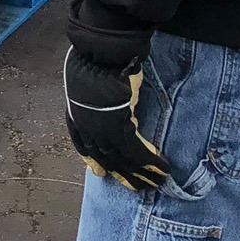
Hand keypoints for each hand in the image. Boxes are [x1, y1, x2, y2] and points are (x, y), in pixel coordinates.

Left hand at [63, 47, 169, 191]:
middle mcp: (86, 128)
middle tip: (139, 186)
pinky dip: (152, 162)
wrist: (101, 54)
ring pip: (124, 160)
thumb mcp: (87, 84)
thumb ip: (94, 100)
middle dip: (124, 175)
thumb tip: (107, 103)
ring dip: (142, 174)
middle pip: (106, 159)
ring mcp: (101, 130)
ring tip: (157, 182)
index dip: (93, 161)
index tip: (101, 173)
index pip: (83, 146)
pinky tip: (163, 169)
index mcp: (75, 116)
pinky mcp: (120, 128)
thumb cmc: (95, 62)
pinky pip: (138, 153)